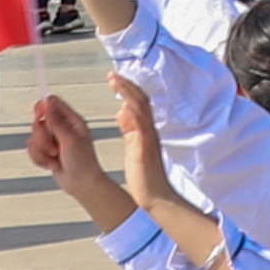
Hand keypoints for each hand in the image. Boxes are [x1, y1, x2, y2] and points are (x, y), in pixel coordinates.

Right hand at [26, 92, 110, 211]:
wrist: (81, 184)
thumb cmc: (82, 162)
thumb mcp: (69, 139)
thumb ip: (56, 121)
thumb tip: (48, 102)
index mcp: (71, 120)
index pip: (52, 103)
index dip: (42, 108)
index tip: (38, 118)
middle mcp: (62, 128)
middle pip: (39, 122)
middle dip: (41, 138)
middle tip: (53, 148)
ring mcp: (54, 140)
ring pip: (33, 138)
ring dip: (41, 151)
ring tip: (54, 158)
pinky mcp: (47, 152)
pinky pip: (33, 150)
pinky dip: (40, 159)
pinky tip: (51, 165)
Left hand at [117, 83, 177, 209]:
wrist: (156, 196)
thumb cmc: (144, 176)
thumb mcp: (134, 146)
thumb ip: (129, 129)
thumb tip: (122, 111)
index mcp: (144, 130)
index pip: (137, 103)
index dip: (127, 89)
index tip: (114, 78)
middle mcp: (148, 129)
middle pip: (140, 99)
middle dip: (126, 85)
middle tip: (112, 74)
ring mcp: (148, 136)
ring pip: (141, 106)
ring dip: (127, 91)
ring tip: (114, 80)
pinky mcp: (145, 145)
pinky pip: (140, 122)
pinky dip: (132, 109)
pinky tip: (123, 102)